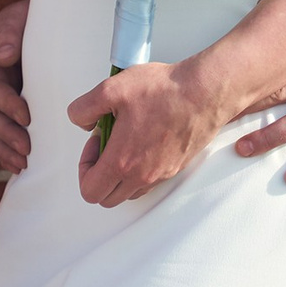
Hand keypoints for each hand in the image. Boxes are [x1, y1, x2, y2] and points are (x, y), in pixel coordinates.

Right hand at [0, 0, 29, 169]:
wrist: (44, 23)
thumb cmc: (32, 18)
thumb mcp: (19, 17)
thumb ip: (10, 33)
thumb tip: (4, 55)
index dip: (7, 105)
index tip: (26, 116)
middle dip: (7, 134)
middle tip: (27, 148)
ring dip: (5, 149)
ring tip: (23, 163)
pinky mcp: (10, 111)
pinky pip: (0, 136)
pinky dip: (6, 152)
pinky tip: (19, 166)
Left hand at [67, 60, 233, 206]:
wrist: (205, 92)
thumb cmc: (166, 91)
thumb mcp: (112, 89)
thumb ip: (84, 108)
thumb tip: (80, 120)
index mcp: (122, 162)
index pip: (89, 191)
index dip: (84, 168)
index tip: (95, 143)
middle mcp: (142, 175)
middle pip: (107, 197)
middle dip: (100, 174)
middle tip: (107, 144)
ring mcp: (161, 174)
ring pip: (129, 192)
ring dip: (120, 174)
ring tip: (126, 141)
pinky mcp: (176, 167)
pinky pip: (150, 181)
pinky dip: (140, 169)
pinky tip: (144, 139)